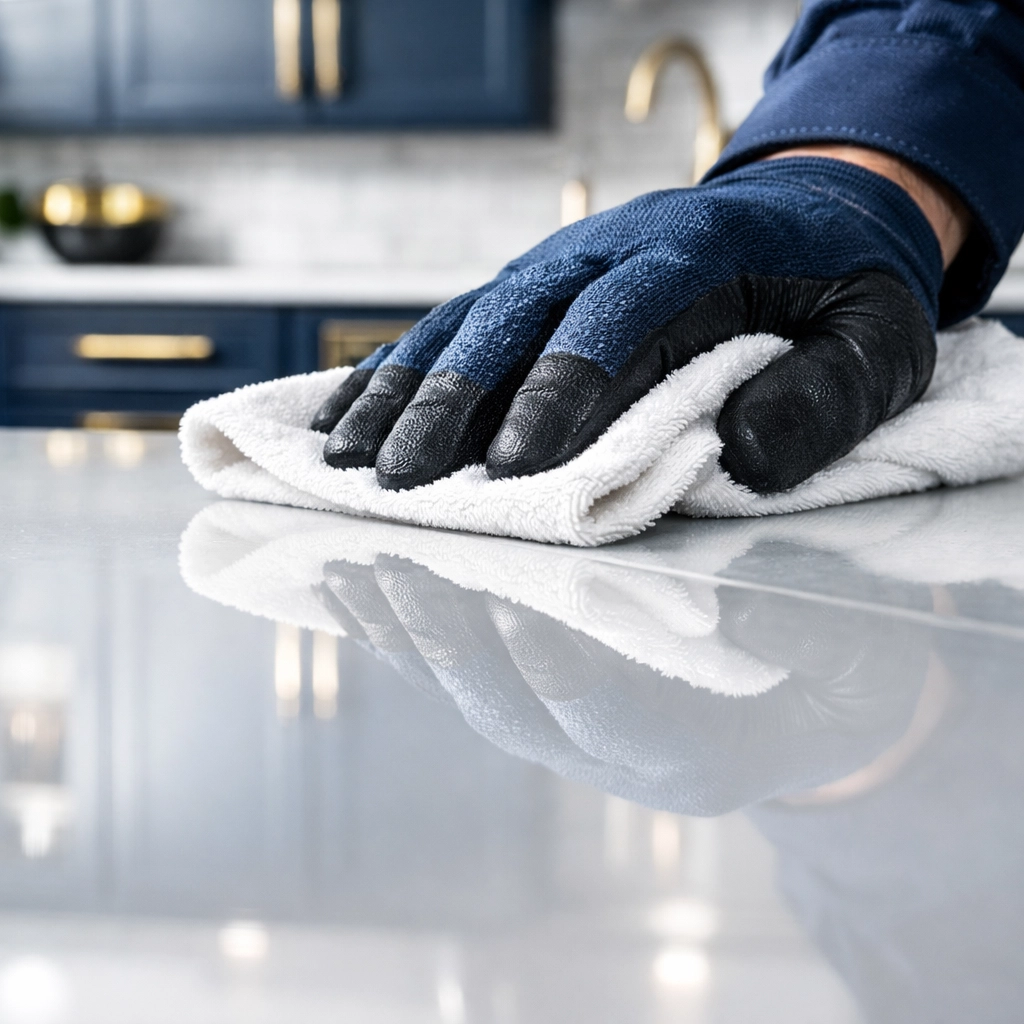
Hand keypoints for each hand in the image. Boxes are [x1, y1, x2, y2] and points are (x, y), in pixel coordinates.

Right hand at [313, 155, 950, 493]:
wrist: (814, 212)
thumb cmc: (846, 288)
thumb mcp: (881, 339)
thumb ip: (826, 394)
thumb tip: (737, 452)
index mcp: (695, 252)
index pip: (617, 317)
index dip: (564, 387)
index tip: (519, 469)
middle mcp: (606, 248)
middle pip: (513, 317)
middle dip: (453, 403)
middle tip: (403, 483)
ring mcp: (559, 265)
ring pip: (464, 320)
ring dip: (401, 390)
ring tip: (344, 459)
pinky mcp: (531, 290)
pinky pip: (450, 324)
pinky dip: (393, 371)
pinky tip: (344, 416)